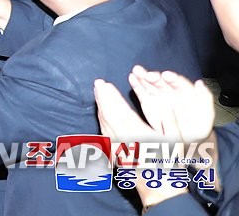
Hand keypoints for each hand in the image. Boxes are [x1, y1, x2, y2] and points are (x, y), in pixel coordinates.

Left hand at [94, 75, 213, 209]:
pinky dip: (102, 121)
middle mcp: (124, 140)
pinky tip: (102, 115)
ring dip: (100, 108)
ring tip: (98, 94)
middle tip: (97, 84)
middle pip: (108, 115)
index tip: (105, 84)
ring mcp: (117, 148)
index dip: (111, 96)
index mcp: (138, 134)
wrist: (160, 190)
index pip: (120, 110)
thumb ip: (169, 120)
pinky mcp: (115, 154)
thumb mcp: (176, 140)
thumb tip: (164, 104)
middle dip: (102, 98)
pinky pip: (105, 134)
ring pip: (104, 124)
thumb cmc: (170, 164)